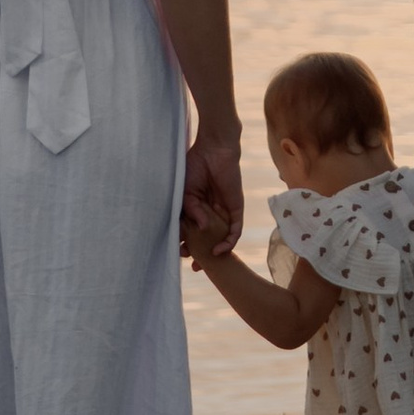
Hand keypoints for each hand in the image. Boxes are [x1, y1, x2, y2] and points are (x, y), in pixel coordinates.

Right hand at [181, 130, 243, 261]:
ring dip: (213, 253)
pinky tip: (218, 251)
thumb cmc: (195, 166)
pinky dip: (228, 242)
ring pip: (221, 238)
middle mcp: (211, 212)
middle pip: (207, 239)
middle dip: (200, 255)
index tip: (178, 253)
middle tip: (192, 266)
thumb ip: (191, 211)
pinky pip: (235, 230)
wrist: (213, 148)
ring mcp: (224, 212)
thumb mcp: (186, 193)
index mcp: (197, 208)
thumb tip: (200, 229)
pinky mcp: (236, 208)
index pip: (192, 232)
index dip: (185, 244)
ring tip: (203, 264)